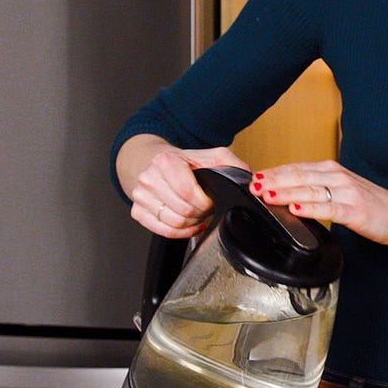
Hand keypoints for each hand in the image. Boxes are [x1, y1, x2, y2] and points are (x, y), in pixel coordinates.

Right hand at [118, 134, 249, 237]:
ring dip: (192, 222)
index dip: (205, 201)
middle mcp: (148, 177)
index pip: (188, 194)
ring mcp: (140, 195)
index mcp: (165, 160)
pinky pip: (162, 231)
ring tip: (197, 211)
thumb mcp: (214, 156)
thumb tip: (249, 183)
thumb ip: (233, 165)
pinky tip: (189, 223)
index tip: (211, 197)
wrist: (158, 163)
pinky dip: (180, 232)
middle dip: (201, 212)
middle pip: (183, 210)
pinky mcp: (137, 211)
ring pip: (174, 223)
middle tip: (206, 205)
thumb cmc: (188, 162)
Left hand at [251, 160, 387, 245]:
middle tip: (253, 186)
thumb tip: (285, 193)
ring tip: (267, 195)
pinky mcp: (354, 211)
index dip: (274, 172)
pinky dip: (310, 208)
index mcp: (332, 170)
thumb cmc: (370, 204)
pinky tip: (296, 209)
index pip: (297, 168)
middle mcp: (338, 177)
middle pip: (299, 176)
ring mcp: (347, 193)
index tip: (254, 178)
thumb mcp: (341, 190)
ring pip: (310, 190)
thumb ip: (317, 188)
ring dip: (286, 192)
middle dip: (274, 180)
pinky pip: (328, 208)